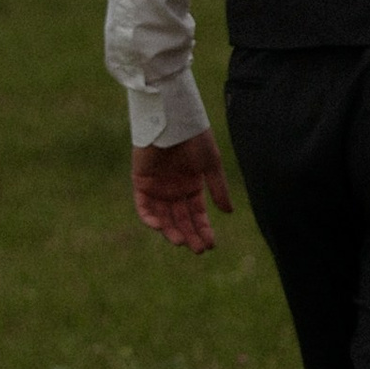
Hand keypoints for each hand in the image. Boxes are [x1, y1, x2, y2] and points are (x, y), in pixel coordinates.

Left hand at [131, 128, 232, 253]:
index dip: (203, 229)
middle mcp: (174, 190)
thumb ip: (218, 188)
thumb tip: (228, 213)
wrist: (173, 119)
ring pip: (163, 217)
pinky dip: (150, 218)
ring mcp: (157, 187)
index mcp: (192, 185)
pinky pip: (144, 207)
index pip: (197, 214)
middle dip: (190, 235)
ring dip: (171, 231)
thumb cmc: (195, 138)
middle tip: (199, 249)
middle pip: (181, 219)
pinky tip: (161, 227)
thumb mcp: (211, 165)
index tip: (211, 244)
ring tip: (181, 242)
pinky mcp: (141, 182)